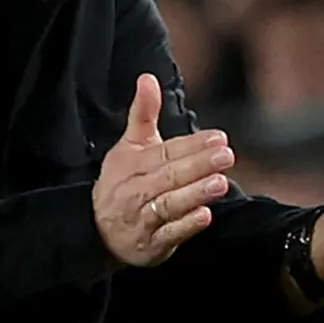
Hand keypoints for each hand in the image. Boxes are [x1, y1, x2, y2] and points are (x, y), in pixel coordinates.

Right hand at [93, 74, 235, 266]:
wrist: (97, 230)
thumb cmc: (121, 182)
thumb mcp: (129, 146)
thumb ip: (143, 113)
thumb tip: (148, 78)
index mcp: (132, 163)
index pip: (165, 152)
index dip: (191, 145)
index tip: (218, 137)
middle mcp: (136, 189)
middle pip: (169, 176)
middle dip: (198, 165)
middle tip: (226, 155)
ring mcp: (142, 218)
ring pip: (169, 204)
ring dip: (195, 194)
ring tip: (221, 183)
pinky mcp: (150, 243)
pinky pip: (168, 234)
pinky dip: (186, 226)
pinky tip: (205, 216)